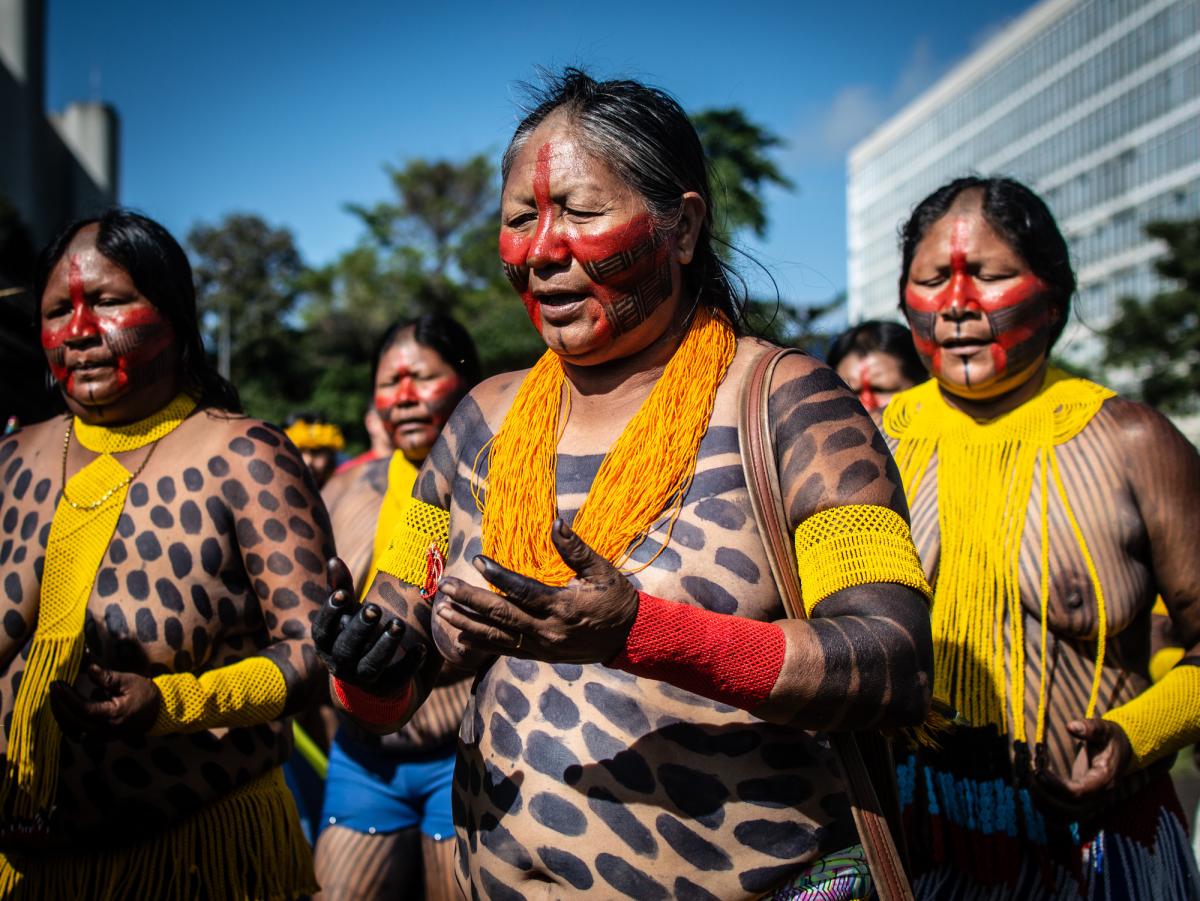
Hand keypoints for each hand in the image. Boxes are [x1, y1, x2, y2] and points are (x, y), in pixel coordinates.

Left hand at [48, 663, 160, 739]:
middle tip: (52, 688)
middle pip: (72, 721)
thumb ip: (107, 677)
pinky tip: (63, 709)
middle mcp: (104, 730)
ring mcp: (100, 736)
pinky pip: (76, 732)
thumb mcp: (128, 681)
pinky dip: (67, 721)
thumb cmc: (144, 694)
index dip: (67, 697)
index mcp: (112, 715)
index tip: (57, 683)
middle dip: (58, 704)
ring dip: (60, 714)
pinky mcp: (98, 737)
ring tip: (55, 698)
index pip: (83, 708)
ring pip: (71, 729)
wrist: (157, 712)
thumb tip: (89, 668)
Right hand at [312, 557, 424, 692]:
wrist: (367, 676)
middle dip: (360, 629)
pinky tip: (422, 648)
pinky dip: (409, 664)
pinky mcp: (385, 687)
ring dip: (385, 646)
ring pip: (370, 666)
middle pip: (346, 648)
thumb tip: (334, 560)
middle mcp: (340, 664)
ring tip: (399, 624)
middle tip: (375, 608)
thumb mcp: (346, 612)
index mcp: (327, 644)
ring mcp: (362, 679)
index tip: (343, 594)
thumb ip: (340, 587)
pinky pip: (397, 678)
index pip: (321, 630)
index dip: (329, 613)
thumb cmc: (353, 633)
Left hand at [435, 518, 638, 663]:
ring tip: (442, 611)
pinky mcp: (541, 655)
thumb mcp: (602, 571)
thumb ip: (576, 549)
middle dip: (470, 601)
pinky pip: (506, 650)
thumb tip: (556, 522)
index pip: (523, 591)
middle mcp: (548, 630)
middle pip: (502, 615)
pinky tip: (461, 634)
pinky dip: (482, 643)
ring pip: (498, 636)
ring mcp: (542, 646)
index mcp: (563, 606)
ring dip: (468, 623)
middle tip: (445, 587)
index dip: (498, 576)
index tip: (477, 561)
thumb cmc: (616, 599)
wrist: (630, 638)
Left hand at [1033, 717, 1132, 816]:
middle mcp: (1099, 798)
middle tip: (1030, 775)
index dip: (1056, 785)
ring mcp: (1091, 804)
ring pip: (1065, 817)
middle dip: (1046, 796)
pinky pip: (1063, 817)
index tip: (1039, 770)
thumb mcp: (1103, 729)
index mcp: (1105, 780)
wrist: (1121, 751)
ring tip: (1029, 781)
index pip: (1079, 793)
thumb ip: (1090, 728)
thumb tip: (1071, 726)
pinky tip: (1034, 791)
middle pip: (1070, 810)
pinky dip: (1046, 809)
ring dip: (1043, 804)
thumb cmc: (1109, 739)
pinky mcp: (1082, 805)